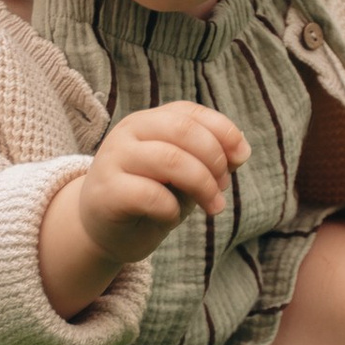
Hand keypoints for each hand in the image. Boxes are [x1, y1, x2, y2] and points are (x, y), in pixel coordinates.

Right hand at [40, 100, 250, 315]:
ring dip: (202, 185)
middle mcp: (128, 132)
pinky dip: (172, 209)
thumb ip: (210, 160)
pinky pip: (150, 195)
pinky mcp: (106, 192)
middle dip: (214, 159)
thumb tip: (241, 152)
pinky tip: (171, 217)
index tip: (241, 158)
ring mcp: (113, 158)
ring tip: (213, 207)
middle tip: (223, 187)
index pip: (191, 112)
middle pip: (183, 130)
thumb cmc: (149, 199)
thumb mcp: (184, 176)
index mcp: (148, 121)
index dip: (224, 131)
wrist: (102, 231)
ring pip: (170, 159)